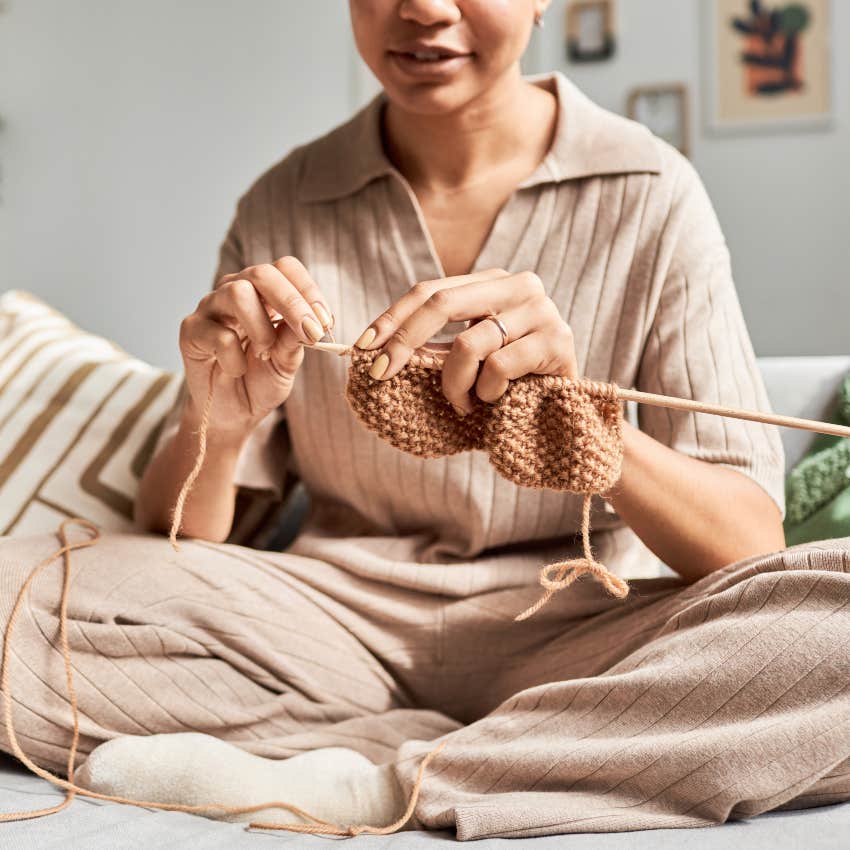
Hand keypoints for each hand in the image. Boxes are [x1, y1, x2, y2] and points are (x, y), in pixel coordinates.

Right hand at [179, 256, 333, 432]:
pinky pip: (218, 335)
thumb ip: (295, 339)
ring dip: (262, 328)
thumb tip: (311, 320)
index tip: (325, 322)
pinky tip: (237, 370)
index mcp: (264, 293)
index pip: (285, 268)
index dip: (308, 290)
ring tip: (265, 353)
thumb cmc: (261, 380)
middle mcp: (235, 291)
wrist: (233, 412)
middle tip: (310, 334)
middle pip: (262, 273)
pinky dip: (236, 359)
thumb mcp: (287, 361)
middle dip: (292, 303)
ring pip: (238, 293)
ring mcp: (210, 308)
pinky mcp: (191, 331)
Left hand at [353, 269, 577, 414]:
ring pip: (468, 343)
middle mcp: (519, 284)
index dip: (392, 317)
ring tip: (462, 405)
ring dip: (453, 385)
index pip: (430, 289)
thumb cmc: (508, 385)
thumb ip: (432, 348)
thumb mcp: (466, 360)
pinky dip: (485, 392)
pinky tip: (495, 401)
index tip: (362, 345)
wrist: (564, 412)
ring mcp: (541, 310)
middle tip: (381, 372)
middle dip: (403, 341)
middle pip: (442, 302)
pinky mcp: (558, 341)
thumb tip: (373, 351)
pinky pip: (497, 367)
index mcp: (492, 282)